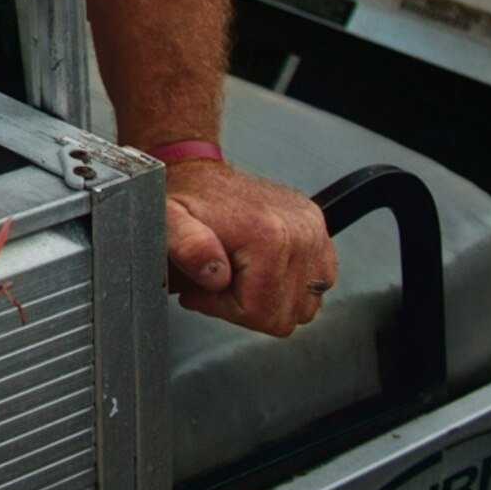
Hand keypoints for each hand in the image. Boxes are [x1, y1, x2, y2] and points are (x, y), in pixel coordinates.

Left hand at [164, 158, 335, 336]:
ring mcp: (315, 233)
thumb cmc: (186, 199)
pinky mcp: (321, 235)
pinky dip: (287, 289)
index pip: (260, 313)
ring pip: (301, 307)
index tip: (203, 288)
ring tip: (236, 275)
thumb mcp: (169, 221)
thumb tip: (215, 275)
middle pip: (283, 315)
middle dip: (244, 306)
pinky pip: (316, 288)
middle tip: (217, 281)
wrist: (201, 174)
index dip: (223, 308)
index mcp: (269, 234)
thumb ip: (187, 247)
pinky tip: (258, 272)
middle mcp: (302, 232)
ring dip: (266, 300)